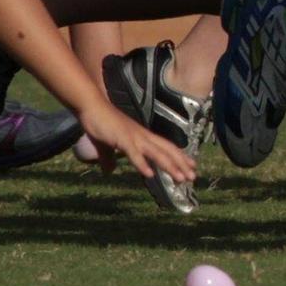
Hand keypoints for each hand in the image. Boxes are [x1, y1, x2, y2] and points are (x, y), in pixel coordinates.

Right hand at [76, 101, 196, 182]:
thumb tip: (108, 171)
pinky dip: (142, 164)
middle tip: (193, 177)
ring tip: (181, 179)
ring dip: (169, 166)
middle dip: (181, 164)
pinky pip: (134, 153)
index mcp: (142, 136)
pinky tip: (149, 174)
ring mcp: (133, 137)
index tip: (191, 166)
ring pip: (156, 154)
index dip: (179, 157)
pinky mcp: (122, 139)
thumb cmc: (100, 124)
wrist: (91, 107)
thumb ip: (108, 159)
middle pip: (167, 151)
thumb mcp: (106, 146)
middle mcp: (142, 136)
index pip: (166, 147)